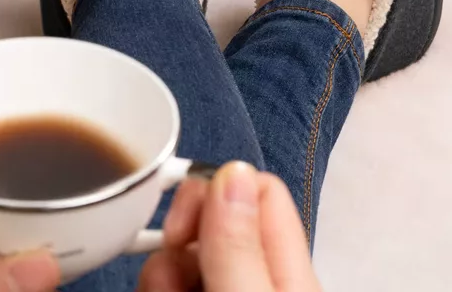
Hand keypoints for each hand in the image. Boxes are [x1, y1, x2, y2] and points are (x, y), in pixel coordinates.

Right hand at [139, 162, 321, 291]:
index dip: (211, 193)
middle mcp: (262, 279)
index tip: (178, 226)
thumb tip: (232, 171)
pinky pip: (177, 281)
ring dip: (162, 270)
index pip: (255, 187)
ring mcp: (234, 290)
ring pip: (188, 256)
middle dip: (176, 242)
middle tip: (166, 278)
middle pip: (214, 222)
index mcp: (290, 270)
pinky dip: (160, 286)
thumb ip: (239, 246)